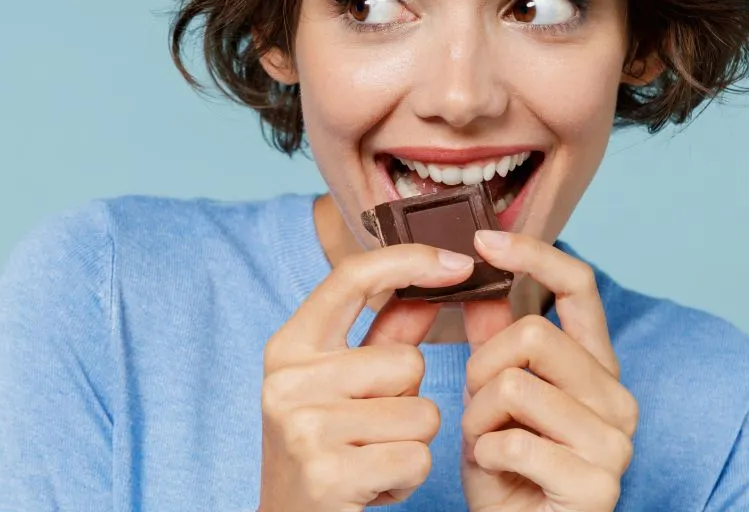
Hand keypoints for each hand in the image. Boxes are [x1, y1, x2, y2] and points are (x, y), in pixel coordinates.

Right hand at [258, 243, 475, 511]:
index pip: (350, 279)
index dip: (409, 261)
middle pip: (406, 361)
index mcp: (288, 348)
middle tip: (371, 432)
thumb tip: (438, 280)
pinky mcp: (328, 473)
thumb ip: (386, 335)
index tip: (461, 261)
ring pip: (421, 412)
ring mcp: (304, 427)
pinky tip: (374, 487)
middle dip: (409, 399)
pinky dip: (408, 478)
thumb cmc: (327, 453)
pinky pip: (417, 456)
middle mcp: (287, 381)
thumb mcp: (345, 388)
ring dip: (412, 442)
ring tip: (372, 459)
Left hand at [459, 231, 638, 511]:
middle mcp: (617, 398)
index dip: (533, 253)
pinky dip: (486, 457)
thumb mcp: (494, 396)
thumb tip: (481, 277)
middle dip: (481, 367)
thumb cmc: (510, 471)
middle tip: (480, 407)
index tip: (483, 241)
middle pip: (531, 333)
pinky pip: (512, 441)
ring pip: (514, 385)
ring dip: (479, 418)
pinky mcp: (598, 485)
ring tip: (488, 444)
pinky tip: (500, 473)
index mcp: (595, 367)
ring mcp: (615, 442)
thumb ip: (496, 340)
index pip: (579, 285)